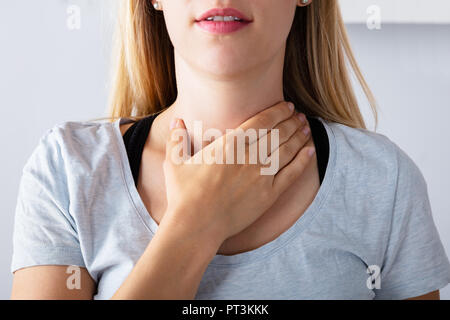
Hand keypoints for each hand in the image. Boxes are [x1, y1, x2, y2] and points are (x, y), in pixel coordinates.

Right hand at [161, 101, 314, 245]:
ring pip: (287, 150)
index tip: (286, 106)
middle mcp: (249, 156)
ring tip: (305, 127)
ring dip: (299, 136)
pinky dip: (303, 161)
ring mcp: (261, 176)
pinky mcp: (269, 195)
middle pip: (278, 133)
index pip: (261, 121)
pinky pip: (291, 174)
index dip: (277, 111)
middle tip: (299, 115)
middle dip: (291, 121)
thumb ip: (178, 139)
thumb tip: (177, 121)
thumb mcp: (175, 163)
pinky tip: (311, 151)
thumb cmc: (184, 194)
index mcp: (229, 144)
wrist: (196, 226)